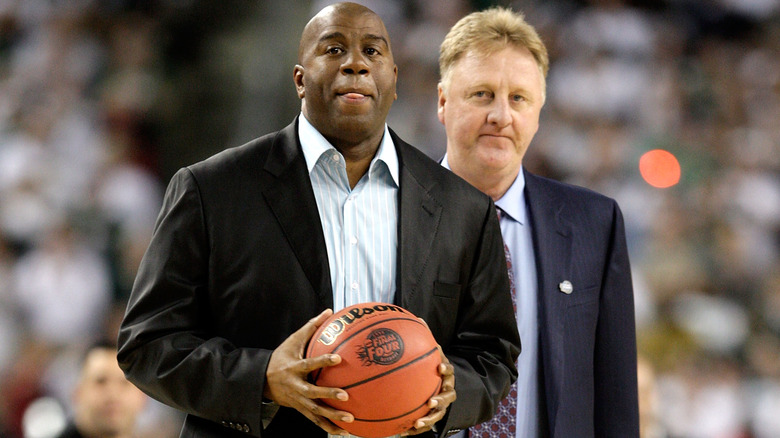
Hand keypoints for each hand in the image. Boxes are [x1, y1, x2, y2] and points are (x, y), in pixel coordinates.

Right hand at [263, 309, 353, 434]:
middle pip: (313, 393)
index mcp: (294, 368)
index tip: (338, 359)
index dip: (323, 361)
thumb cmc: (282, 357)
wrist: (262, 380)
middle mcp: (296, 386)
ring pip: (315, 411)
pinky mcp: (300, 409)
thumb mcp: (293, 341)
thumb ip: (311, 327)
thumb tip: (328, 311)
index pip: (310, 364)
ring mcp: (297, 400)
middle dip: (328, 395)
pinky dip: (329, 427)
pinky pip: (315, 421)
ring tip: (350, 420)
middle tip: (346, 395)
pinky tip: (344, 432)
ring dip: (332, 417)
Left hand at [402, 346, 455, 435]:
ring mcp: (442, 406)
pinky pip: (426, 425)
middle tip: (430, 402)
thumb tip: (418, 319)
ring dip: (428, 420)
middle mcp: (447, 391)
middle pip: (448, 397)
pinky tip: (402, 433)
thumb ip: (426, 338)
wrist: (443, 384)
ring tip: (417, 424)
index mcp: (447, 375)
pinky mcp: (432, 416)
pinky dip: (415, 430)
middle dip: (440, 400)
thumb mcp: (433, 353)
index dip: (446, 369)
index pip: (449, 371)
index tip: (439, 367)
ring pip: (438, 415)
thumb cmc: (434, 367)